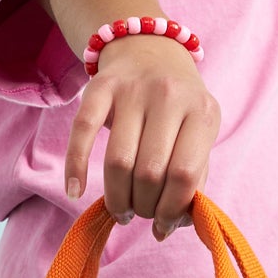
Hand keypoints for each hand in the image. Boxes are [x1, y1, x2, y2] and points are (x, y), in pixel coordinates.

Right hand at [64, 33, 219, 239]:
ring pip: (118, 161)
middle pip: (149, 173)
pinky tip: (75, 191)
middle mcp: (169, 96)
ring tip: (121, 209)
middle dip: (143, 206)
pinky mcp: (100, 86)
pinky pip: (82, 133)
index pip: (185, 174)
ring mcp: (132, 89)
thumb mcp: (199, 134)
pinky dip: (75, 167)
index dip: (171, 210)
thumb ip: (193, 177)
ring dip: (117, 198)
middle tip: (139, 213)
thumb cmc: (178, 107)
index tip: (162, 226)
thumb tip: (170, 227)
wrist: (151, 50)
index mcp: (202, 112)